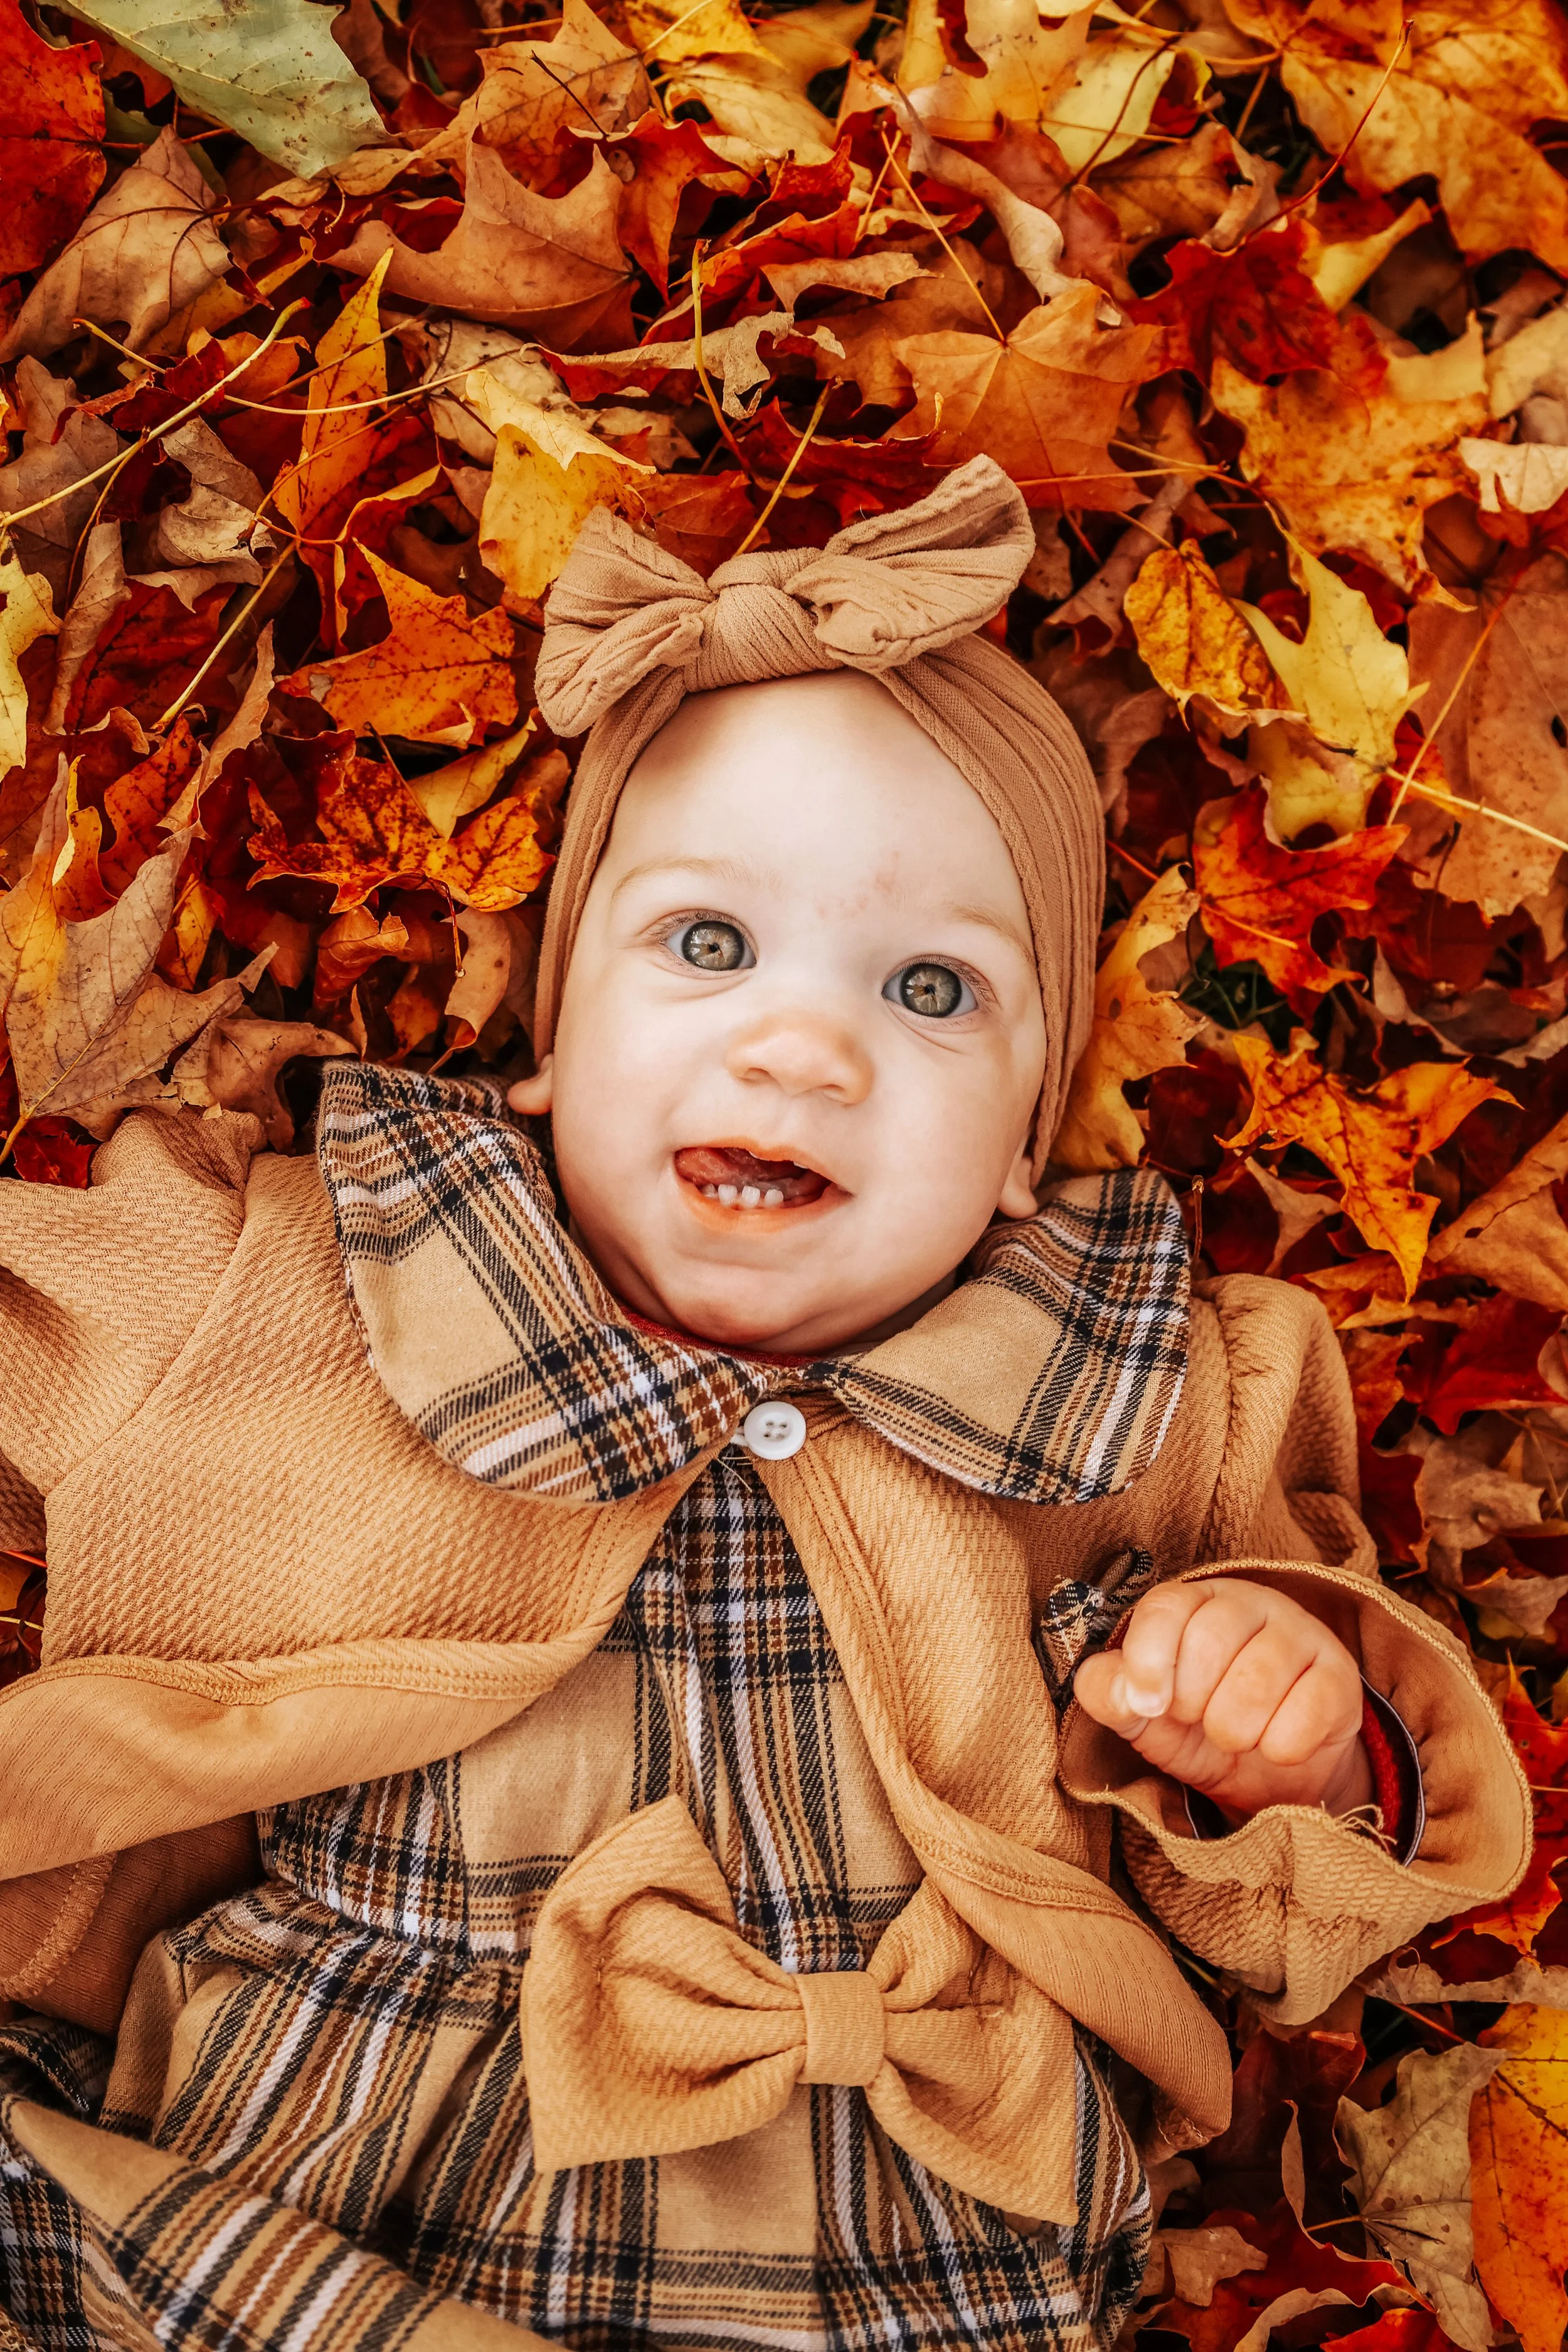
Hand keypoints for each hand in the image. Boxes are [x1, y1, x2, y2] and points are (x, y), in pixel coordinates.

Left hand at [1072, 1578, 1371, 1822]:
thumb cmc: (1197, 1726)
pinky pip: (1308, 1711)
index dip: (1147, 1662)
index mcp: (1194, 1601)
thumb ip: (1108, 1692)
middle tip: (1199, 1721)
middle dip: (1193, 1704)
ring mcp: (1300, 1633)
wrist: (1269, 1772)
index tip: (1146, 1707)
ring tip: (1235, 1736)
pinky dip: (1282, 1746)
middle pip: (1210, 1641)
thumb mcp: (1141, 1714)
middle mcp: (1250, 1603)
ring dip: (1235, 1730)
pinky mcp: (1339, 1673)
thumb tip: (1120, 1690)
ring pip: (1258, 1679)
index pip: (1165, 1608)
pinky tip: (1276, 1745)